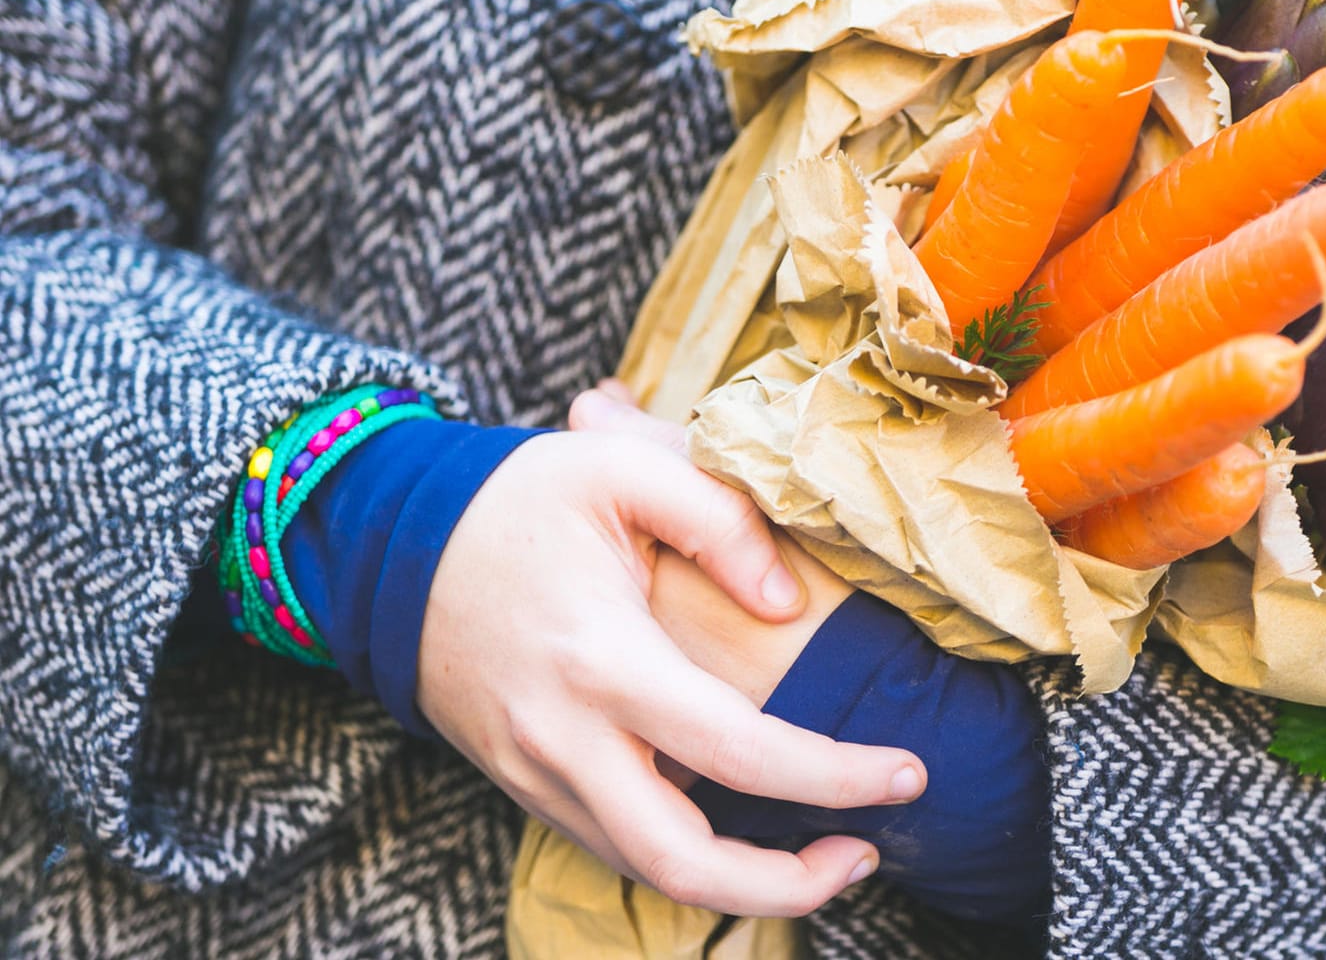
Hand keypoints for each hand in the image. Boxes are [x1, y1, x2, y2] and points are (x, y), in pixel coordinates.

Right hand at [416, 388, 925, 917]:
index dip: (838, 775)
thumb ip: (720, 519)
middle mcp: (567, 741)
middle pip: (685, 865)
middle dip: (789, 887)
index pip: (742, 751)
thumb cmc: (513, 500)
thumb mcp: (619, 468)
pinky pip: (618, 846)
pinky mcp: (527, 786)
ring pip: (649, 871)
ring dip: (745, 882)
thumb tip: (788, 605)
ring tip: (827, 846)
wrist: (386, 544)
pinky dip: (691, 856)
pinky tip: (746, 822)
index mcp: (603, 662)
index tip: (909, 773)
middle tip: (867, 850)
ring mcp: (539, 776)